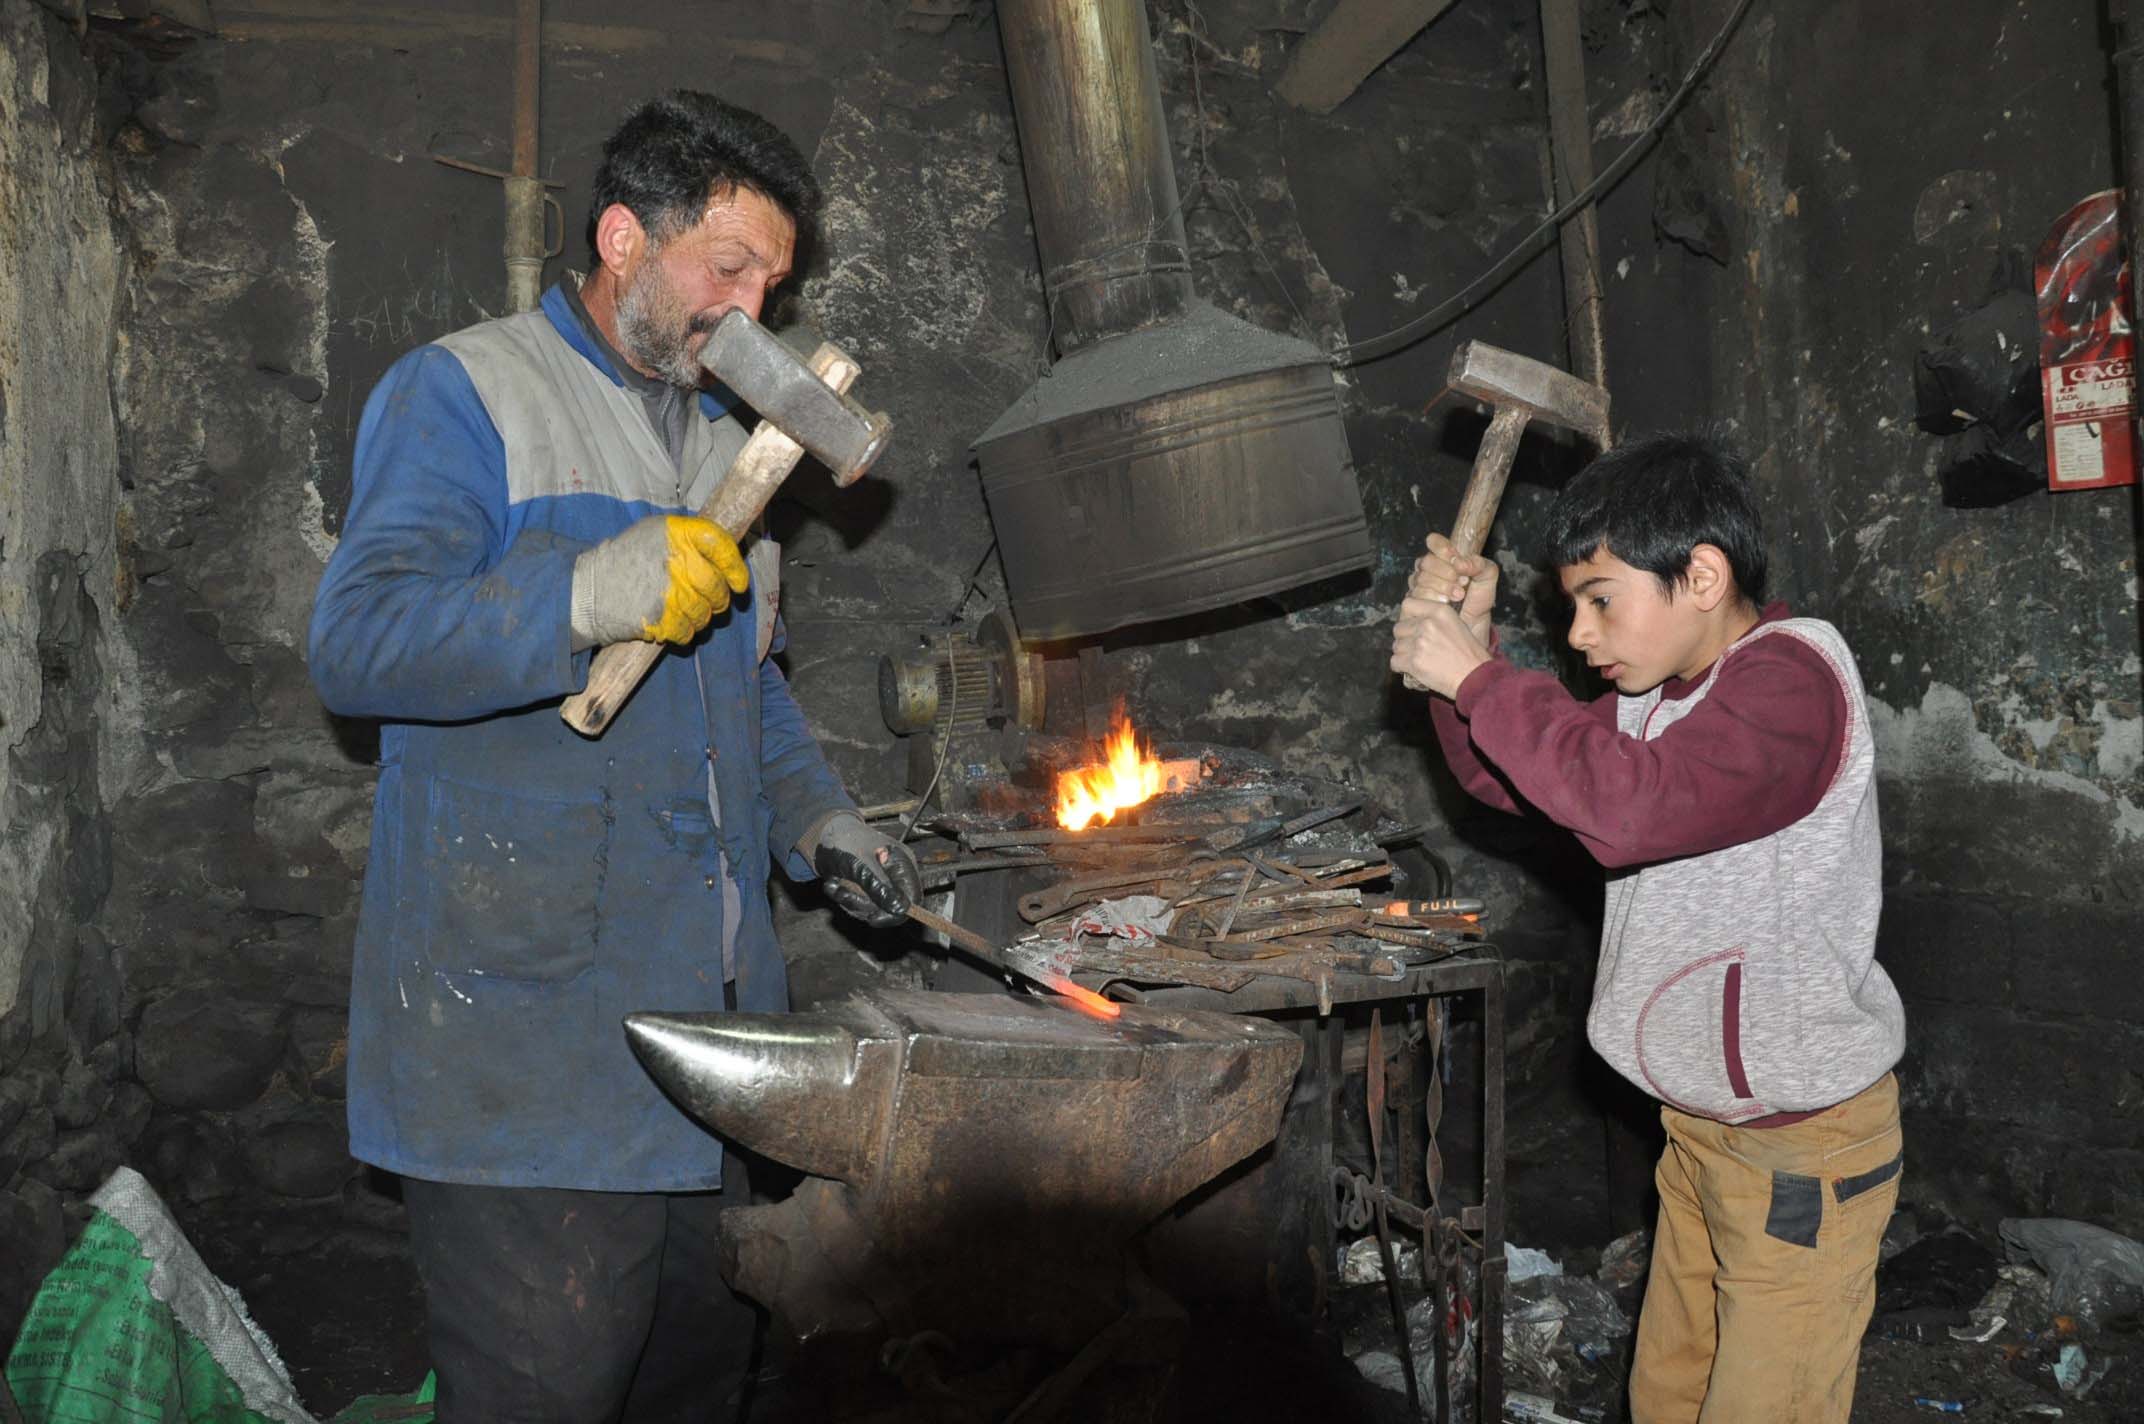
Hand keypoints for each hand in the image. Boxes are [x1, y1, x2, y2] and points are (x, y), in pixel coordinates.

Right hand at [571, 515, 750, 647]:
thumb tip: (723, 553)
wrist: (588, 590)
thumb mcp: (653, 533)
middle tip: (712, 600)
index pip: (720, 543)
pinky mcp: (662, 619)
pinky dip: (683, 632)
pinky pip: (689, 632)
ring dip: (700, 617)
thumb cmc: (624, 560)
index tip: (739, 581)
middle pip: (717, 586)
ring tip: (684, 610)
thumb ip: (688, 539)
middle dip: (719, 598)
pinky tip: (670, 623)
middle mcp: (677, 560)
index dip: (734, 565)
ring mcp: (671, 592)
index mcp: (677, 533)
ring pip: (706, 613)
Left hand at [811, 813, 921, 927]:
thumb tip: (901, 909)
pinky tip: (834, 886)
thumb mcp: (860, 866)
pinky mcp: (868, 889)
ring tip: (834, 885)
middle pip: (891, 907)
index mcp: (902, 862)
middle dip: (863, 905)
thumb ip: (880, 888)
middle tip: (842, 894)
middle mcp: (896, 874)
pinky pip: (862, 906)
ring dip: (849, 902)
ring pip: (873, 910)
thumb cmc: (844, 842)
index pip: (911, 897)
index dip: (896, 912)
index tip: (873, 918)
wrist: (824, 835)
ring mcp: (882, 882)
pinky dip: (845, 900)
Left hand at [1391, 595, 1493, 699]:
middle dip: (1405, 639)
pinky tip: (1413, 669)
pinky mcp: (1414, 661)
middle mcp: (1428, 624)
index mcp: (1440, 611)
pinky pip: (1395, 661)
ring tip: (1419, 660)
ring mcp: (1419, 642)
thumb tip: (1413, 621)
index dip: (1407, 617)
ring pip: (1396, 646)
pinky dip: (1401, 667)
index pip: (1408, 605)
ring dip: (1403, 654)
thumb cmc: (1470, 655)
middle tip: (1416, 648)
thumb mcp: (1457, 625)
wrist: (1476, 678)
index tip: (1412, 627)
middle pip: (1399, 628)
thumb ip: (1434, 620)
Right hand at [1407, 533, 1497, 643]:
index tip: (1455, 558)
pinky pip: (1416, 596)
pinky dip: (1433, 599)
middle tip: (1462, 583)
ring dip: (1442, 587)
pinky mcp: (1412, 605)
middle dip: (1446, 572)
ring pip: (1421, 579)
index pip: (1434, 542)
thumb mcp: (1487, 580)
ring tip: (1458, 597)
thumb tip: (1460, 562)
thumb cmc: (1477, 604)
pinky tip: (1445, 605)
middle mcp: (1428, 571)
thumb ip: (1480, 564)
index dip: (1442, 547)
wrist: (1471, 630)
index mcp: (1444, 559)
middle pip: (1426, 561)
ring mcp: (1418, 587)